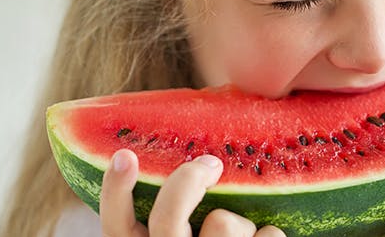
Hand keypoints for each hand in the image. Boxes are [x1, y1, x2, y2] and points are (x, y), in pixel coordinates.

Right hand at [100, 150, 284, 236]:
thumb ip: (172, 216)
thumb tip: (186, 164)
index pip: (116, 227)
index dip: (115, 191)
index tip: (125, 156)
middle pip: (168, 218)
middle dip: (188, 181)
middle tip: (210, 164)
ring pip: (222, 223)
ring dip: (240, 223)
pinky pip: (266, 235)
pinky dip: (270, 235)